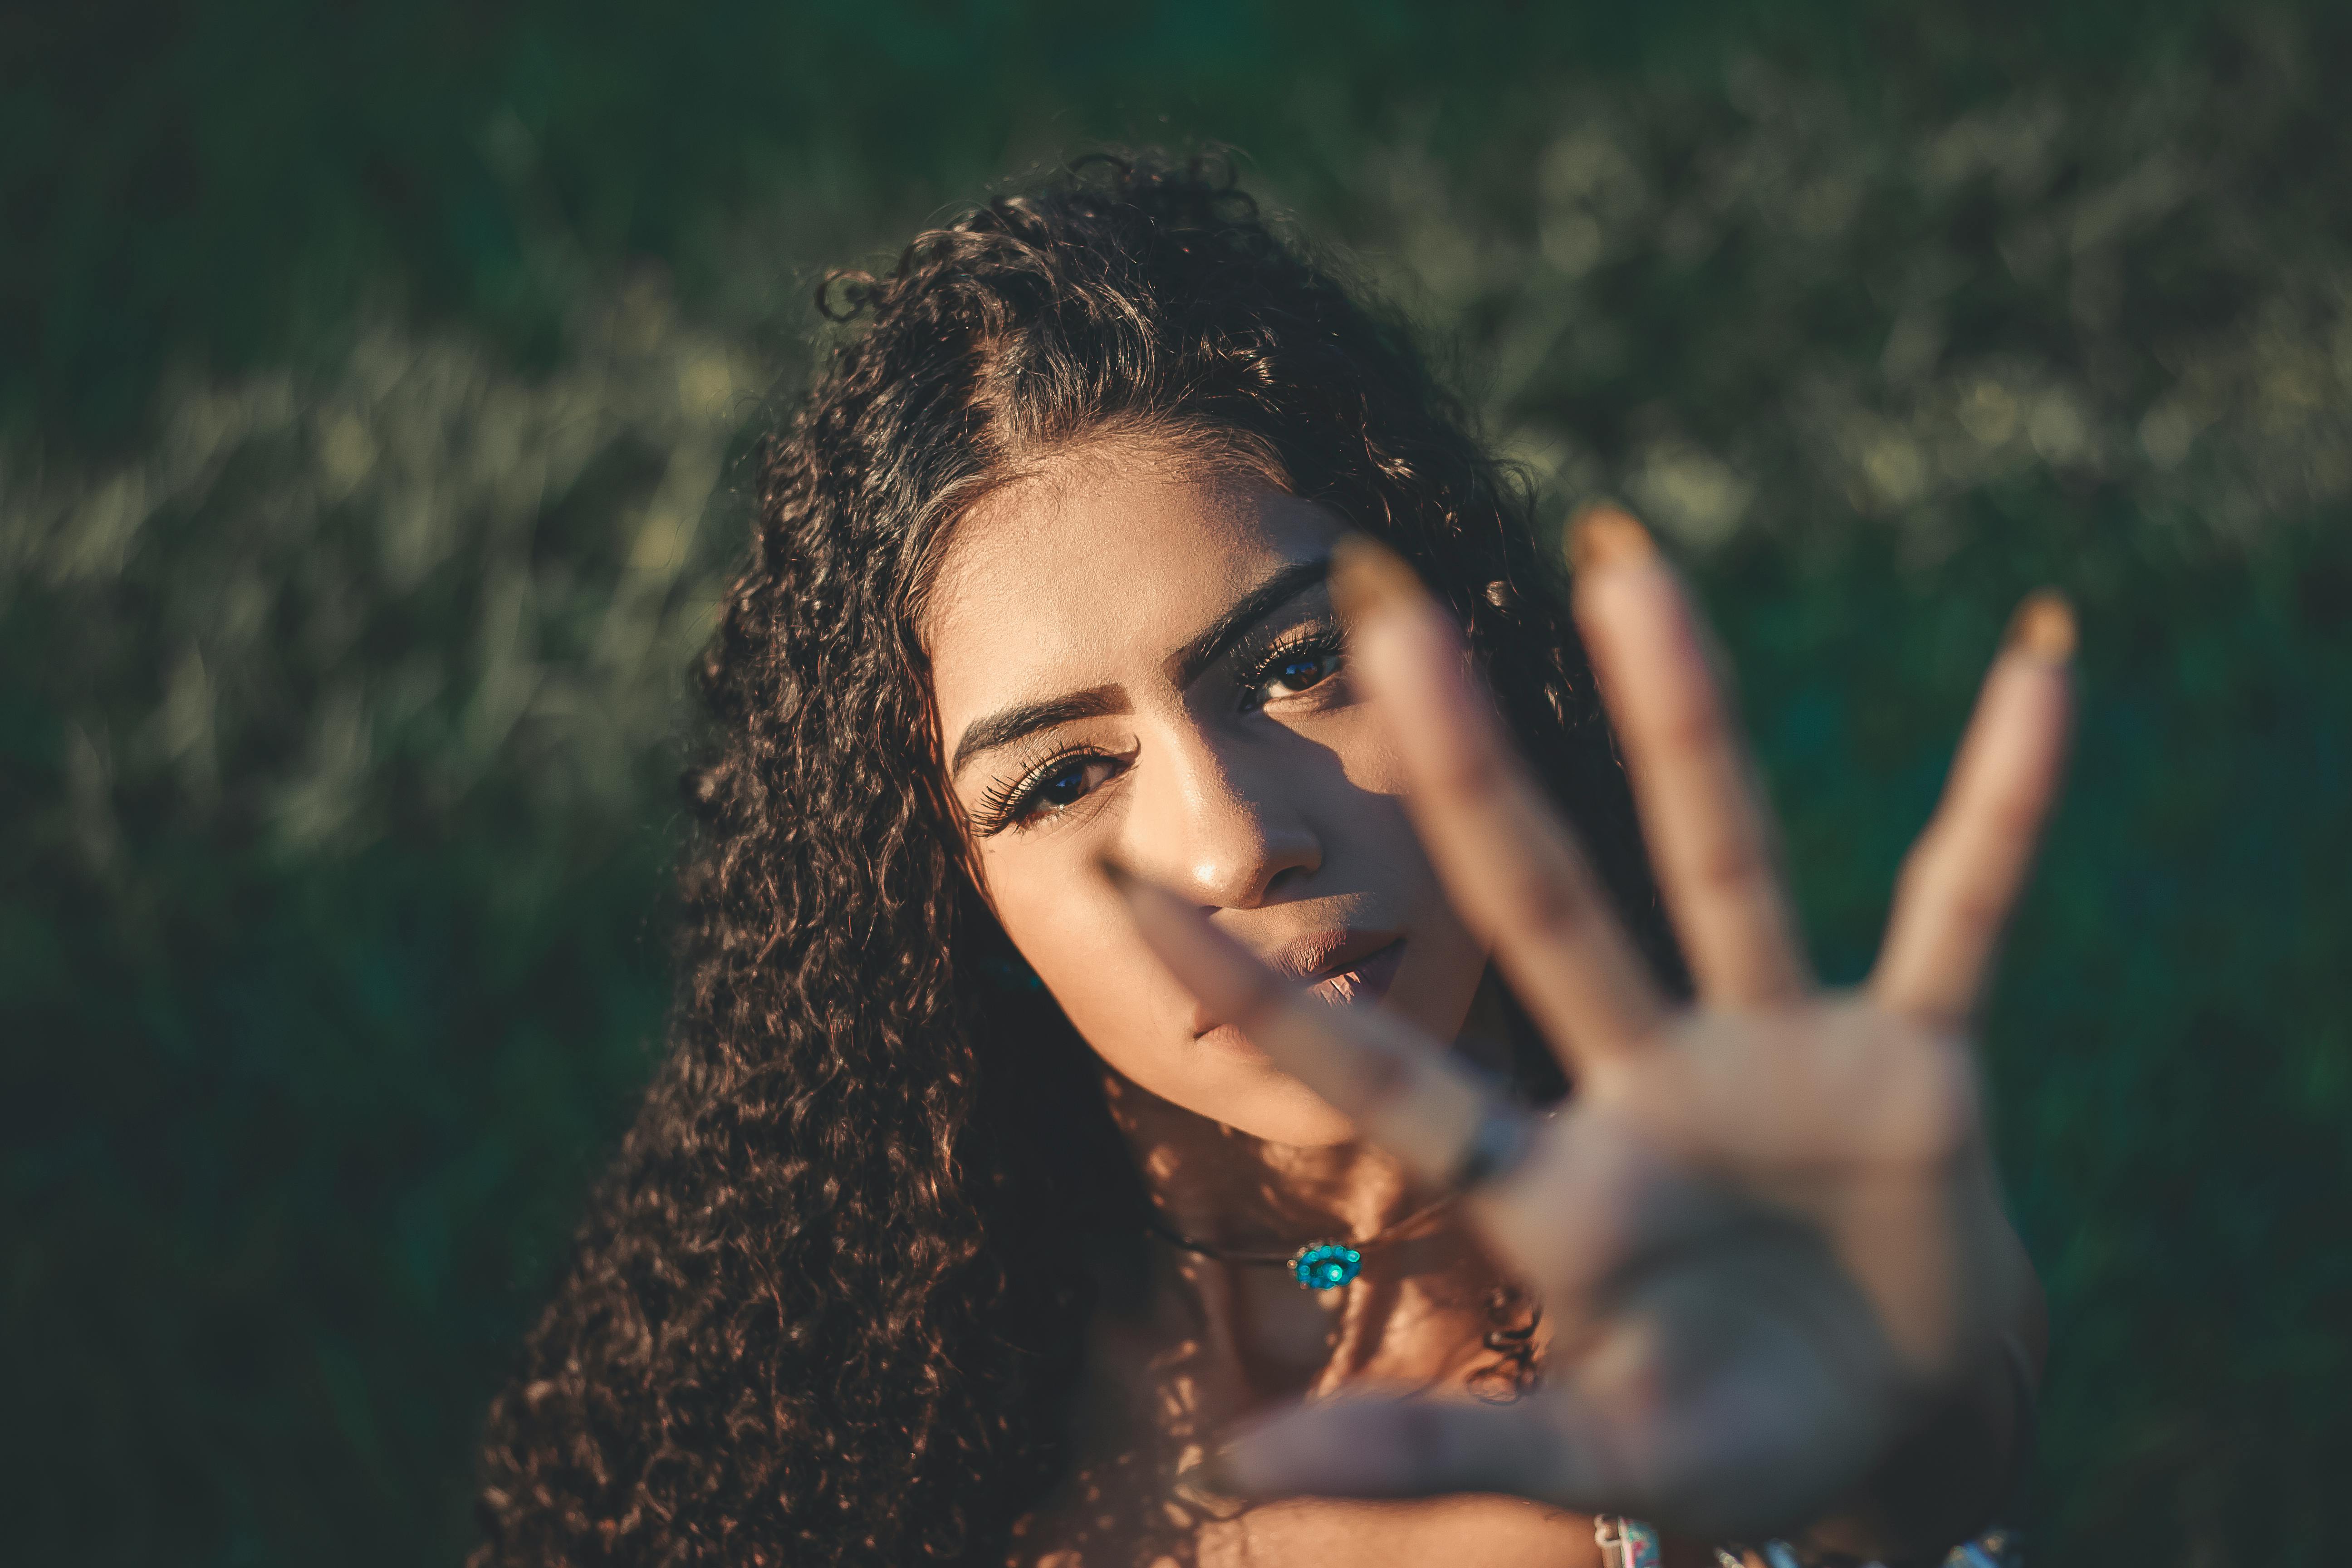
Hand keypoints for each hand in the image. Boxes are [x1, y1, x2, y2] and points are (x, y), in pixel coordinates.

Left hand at [1102, 511, 2072, 1543]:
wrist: (1894, 1436)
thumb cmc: (1726, 1449)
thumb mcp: (1590, 1462)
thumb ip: (1431, 1456)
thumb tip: (1230, 1479)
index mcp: (1548, 1187)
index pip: (1376, 1077)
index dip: (1254, 998)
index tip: (1121, 897)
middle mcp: (1643, 1083)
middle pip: (1536, 900)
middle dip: (1464, 766)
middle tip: (1383, 610)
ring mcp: (1776, 1056)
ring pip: (1718, 858)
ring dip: (1682, 715)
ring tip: (1624, 564)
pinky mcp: (1912, 1064)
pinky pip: (1963, 909)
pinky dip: (2005, 803)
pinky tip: (2040, 669)